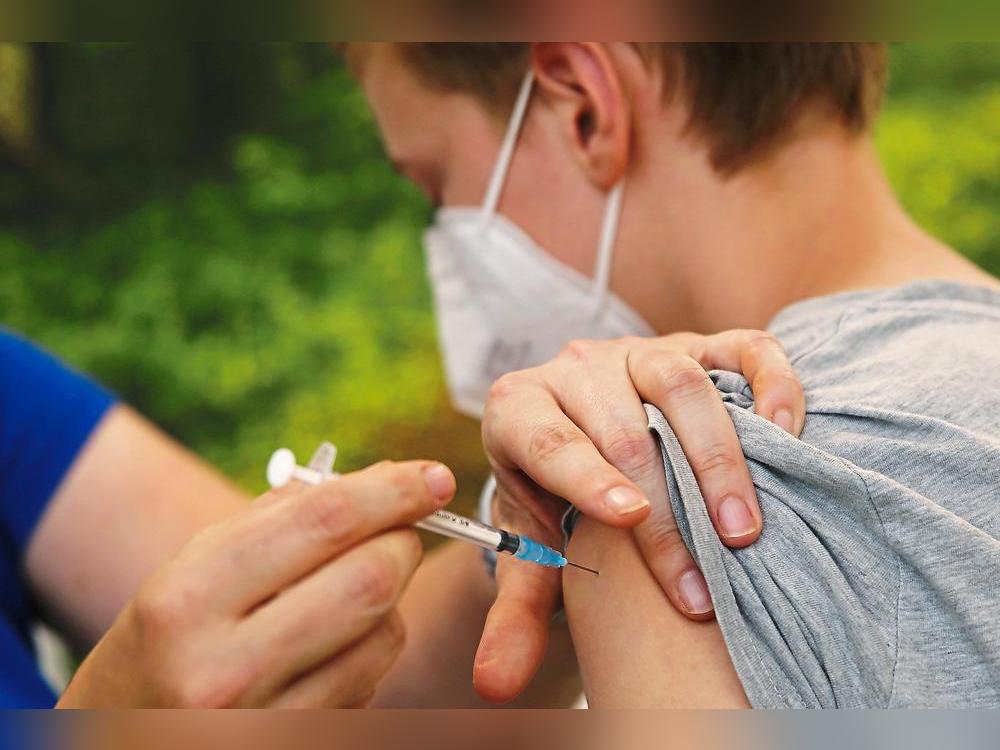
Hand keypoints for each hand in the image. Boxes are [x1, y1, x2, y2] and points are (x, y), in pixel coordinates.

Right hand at [57, 460, 456, 707]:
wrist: (118, 743)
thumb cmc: (164, 641)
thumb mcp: (191, 570)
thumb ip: (280, 518)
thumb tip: (381, 478)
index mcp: (186, 598)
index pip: (324, 522)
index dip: (393, 491)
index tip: (434, 476)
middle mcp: (221, 669)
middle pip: (370, 579)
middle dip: (403, 541)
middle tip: (404, 528)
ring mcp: (259, 725)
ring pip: (384, 634)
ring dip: (390, 599)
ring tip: (350, 591)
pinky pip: (372, 682)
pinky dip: (373, 646)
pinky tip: (335, 643)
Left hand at [474, 331, 804, 701]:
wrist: (579, 442)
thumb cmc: (552, 501)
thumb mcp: (528, 551)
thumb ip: (513, 612)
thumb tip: (492, 684)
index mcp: (519, 409)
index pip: (550, 440)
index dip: (588, 477)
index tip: (631, 520)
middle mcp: (576, 369)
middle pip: (623, 424)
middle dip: (668, 502)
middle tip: (704, 575)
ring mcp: (639, 352)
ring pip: (679, 382)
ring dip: (717, 455)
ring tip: (742, 527)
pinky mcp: (696, 344)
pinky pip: (739, 347)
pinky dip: (769, 380)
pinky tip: (786, 428)